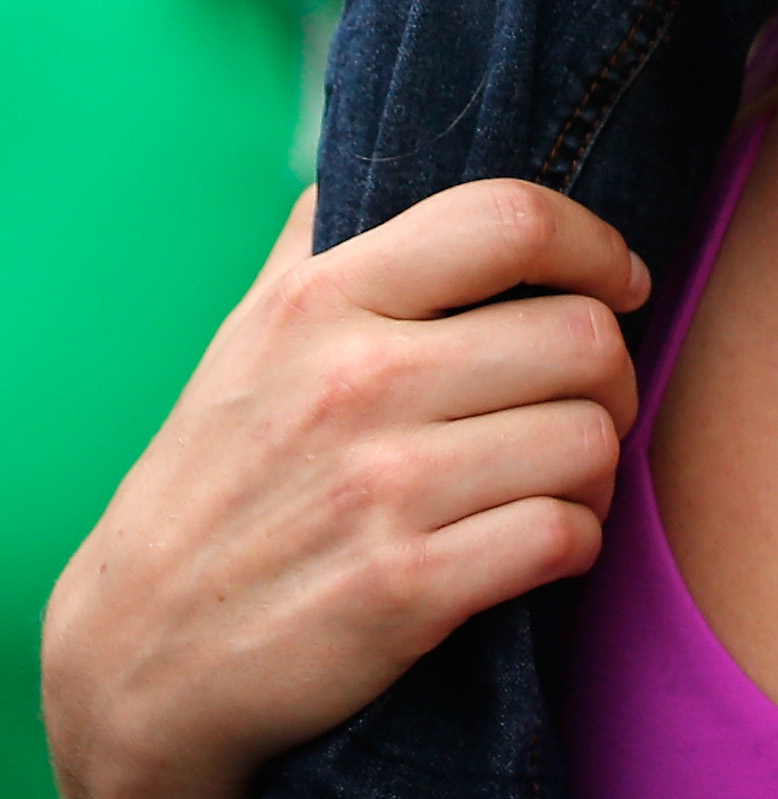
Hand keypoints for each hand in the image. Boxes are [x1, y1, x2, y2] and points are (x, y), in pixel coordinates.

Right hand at [42, 180, 648, 798]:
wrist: (136, 658)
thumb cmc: (217, 476)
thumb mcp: (251, 335)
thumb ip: (322, 236)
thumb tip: (386, 140)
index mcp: (323, 301)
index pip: (508, 219)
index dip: (594, 242)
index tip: (620, 279)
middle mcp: (355, 382)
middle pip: (578, 337)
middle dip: (614, 373)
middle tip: (595, 399)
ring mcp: (380, 490)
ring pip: (587, 440)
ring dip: (600, 466)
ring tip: (568, 476)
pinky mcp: (402, 591)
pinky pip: (562, 537)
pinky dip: (577, 541)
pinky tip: (546, 541)